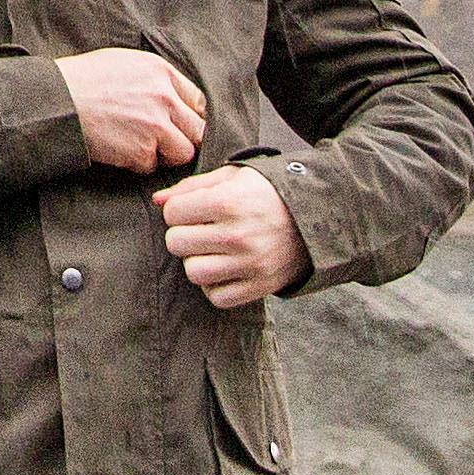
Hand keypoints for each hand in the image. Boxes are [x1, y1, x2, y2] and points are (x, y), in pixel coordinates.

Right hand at [54, 48, 206, 172]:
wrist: (56, 100)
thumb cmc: (83, 79)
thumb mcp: (124, 63)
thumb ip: (155, 78)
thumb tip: (175, 98)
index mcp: (161, 72)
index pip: (198, 101)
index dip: (189, 115)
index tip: (179, 123)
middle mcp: (164, 97)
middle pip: (198, 129)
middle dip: (183, 138)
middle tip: (164, 141)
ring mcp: (156, 125)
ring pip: (183, 152)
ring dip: (165, 154)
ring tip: (142, 146)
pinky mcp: (142, 150)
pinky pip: (153, 166)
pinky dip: (138, 163)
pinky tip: (120, 150)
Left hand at [155, 164, 302, 308]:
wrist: (316, 217)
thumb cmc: (266, 192)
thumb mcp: (231, 177)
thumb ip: (190, 187)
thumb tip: (157, 201)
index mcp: (227, 203)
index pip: (172, 214)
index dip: (178, 210)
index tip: (192, 209)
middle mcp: (237, 236)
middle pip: (177, 244)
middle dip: (182, 235)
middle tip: (199, 230)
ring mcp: (250, 264)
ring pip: (193, 273)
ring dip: (196, 261)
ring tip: (210, 250)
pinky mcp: (261, 286)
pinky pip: (218, 297)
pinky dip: (215, 286)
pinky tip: (223, 269)